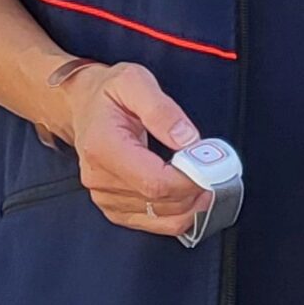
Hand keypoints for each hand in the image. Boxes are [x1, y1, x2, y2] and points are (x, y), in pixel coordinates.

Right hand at [51, 62, 206, 237]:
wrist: (82, 104)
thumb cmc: (109, 91)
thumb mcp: (135, 81)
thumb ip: (162, 110)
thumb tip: (188, 139)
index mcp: (104, 147)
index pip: (154, 182)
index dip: (190, 181)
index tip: (215, 168)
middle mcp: (100, 178)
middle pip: (160, 203)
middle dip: (196, 192)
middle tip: (221, 173)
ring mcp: (104, 197)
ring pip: (159, 218)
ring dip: (191, 205)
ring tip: (209, 181)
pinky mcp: (112, 207)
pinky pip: (151, 223)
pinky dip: (177, 214)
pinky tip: (191, 196)